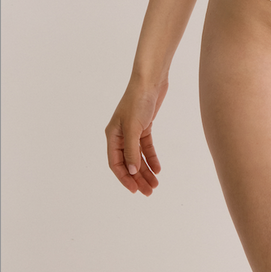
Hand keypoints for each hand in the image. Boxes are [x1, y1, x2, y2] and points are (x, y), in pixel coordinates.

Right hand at [105, 78, 167, 195]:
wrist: (151, 80)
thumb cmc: (138, 100)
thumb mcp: (133, 127)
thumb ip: (131, 150)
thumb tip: (131, 172)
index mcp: (112, 135)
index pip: (116, 164)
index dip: (124, 179)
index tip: (135, 190)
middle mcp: (120, 135)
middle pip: (128, 162)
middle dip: (138, 178)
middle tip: (149, 191)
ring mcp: (132, 130)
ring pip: (138, 156)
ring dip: (145, 170)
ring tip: (155, 184)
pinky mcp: (144, 126)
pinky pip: (146, 147)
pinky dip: (151, 157)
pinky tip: (157, 168)